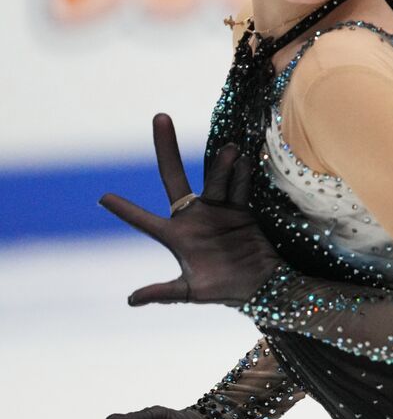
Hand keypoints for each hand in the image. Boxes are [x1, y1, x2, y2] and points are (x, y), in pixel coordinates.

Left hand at [98, 113, 283, 306]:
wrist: (263, 284)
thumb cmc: (225, 290)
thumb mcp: (192, 291)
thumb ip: (164, 292)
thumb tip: (132, 300)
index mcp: (175, 236)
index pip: (144, 221)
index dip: (125, 210)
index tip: (103, 197)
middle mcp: (193, 217)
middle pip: (174, 177)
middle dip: (166, 149)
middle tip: (160, 117)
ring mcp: (217, 210)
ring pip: (214, 180)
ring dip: (221, 165)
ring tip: (231, 150)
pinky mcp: (241, 209)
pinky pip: (240, 189)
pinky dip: (242, 175)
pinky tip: (245, 159)